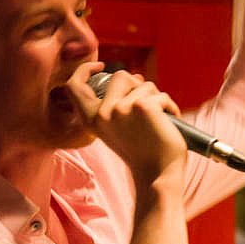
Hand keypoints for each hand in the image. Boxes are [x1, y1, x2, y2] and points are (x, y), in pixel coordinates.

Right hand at [65, 64, 186, 183]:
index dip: (84, 70)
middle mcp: (103, 113)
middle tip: (147, 107)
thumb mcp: (118, 129)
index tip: (99, 67)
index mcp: (92, 121)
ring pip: (145, 85)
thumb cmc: (143, 155)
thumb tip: (134, 78)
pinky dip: (170, 107)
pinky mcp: (143, 106)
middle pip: (120, 76)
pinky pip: (162, 95)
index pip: (74, 86)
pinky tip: (170, 123)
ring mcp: (122, 108)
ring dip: (157, 99)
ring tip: (159, 122)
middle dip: (138, 85)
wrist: (157, 176)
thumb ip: (117, 106)